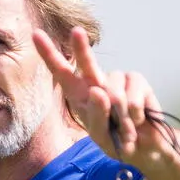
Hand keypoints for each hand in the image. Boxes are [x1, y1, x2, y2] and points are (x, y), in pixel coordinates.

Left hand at [32, 27, 171, 168]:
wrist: (144, 147)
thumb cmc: (116, 141)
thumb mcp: (101, 135)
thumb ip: (96, 117)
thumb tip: (98, 91)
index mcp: (79, 95)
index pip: (61, 73)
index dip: (49, 54)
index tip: (35, 34)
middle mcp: (97, 82)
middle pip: (87, 62)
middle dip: (81, 48)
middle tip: (76, 32)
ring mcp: (117, 80)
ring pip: (114, 94)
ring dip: (121, 119)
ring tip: (125, 130)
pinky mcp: (137, 82)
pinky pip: (133, 97)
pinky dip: (134, 115)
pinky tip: (137, 122)